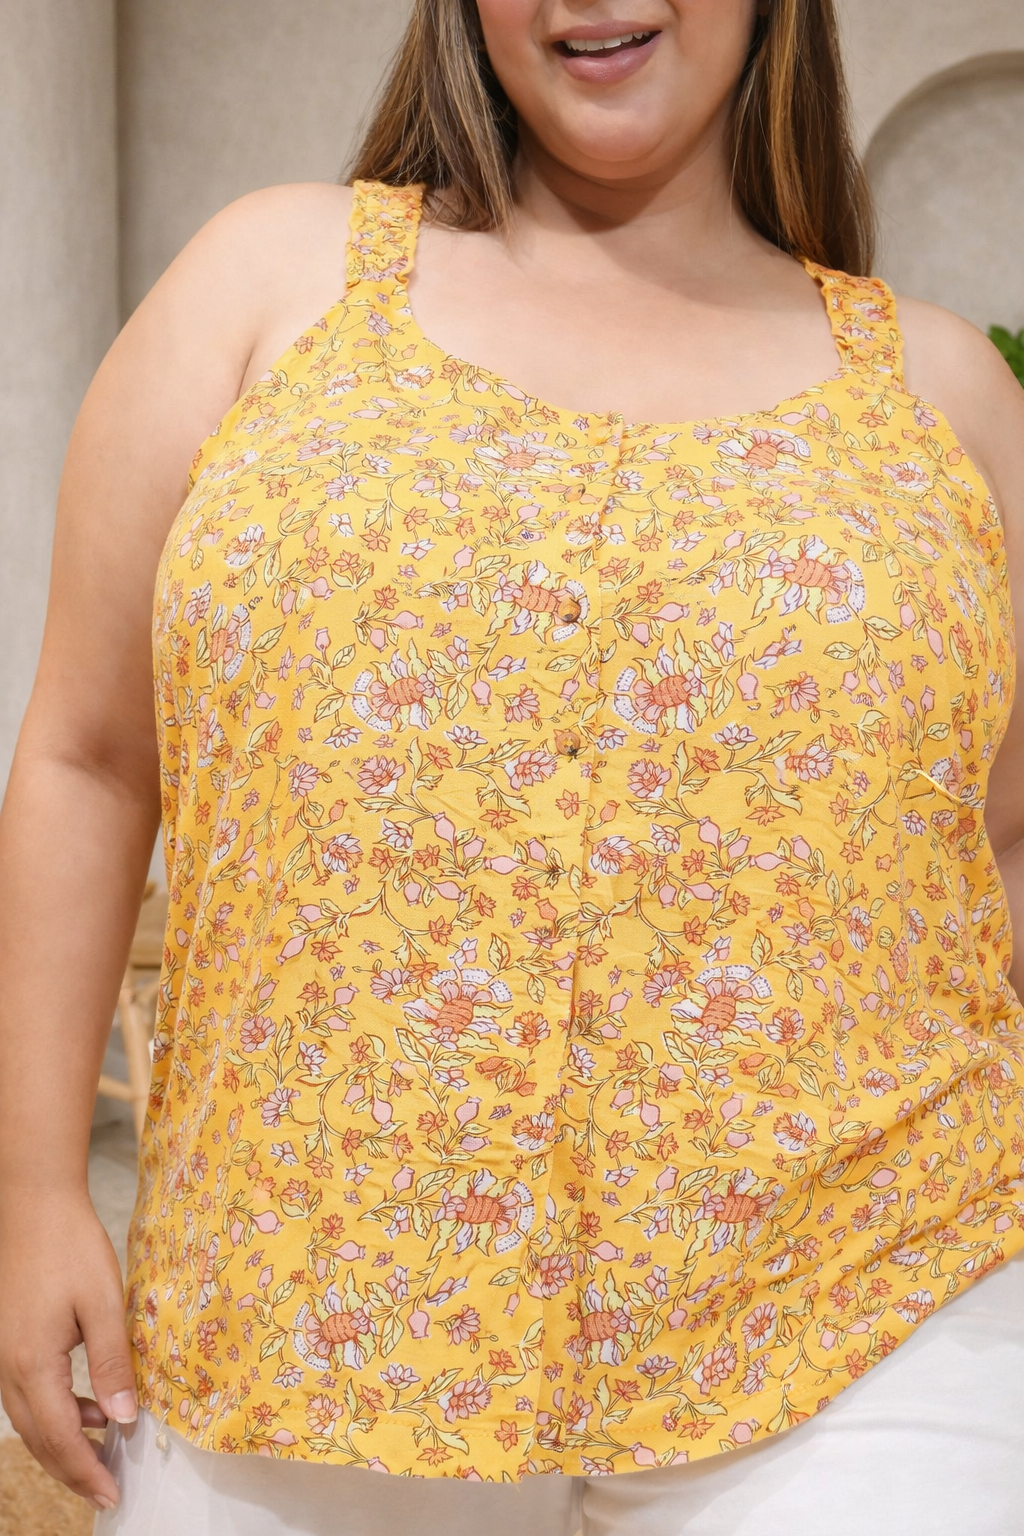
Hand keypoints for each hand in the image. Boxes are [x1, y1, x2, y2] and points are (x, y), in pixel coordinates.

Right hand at [0, 1195, 136, 1510]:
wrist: (33, 1204)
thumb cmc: (70, 1246)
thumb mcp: (104, 1303)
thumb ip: (112, 1365)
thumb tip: (124, 1420)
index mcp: (32, 1366)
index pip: (60, 1439)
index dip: (87, 1471)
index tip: (114, 1493)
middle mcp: (8, 1370)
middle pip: (38, 1440)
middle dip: (73, 1469)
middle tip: (108, 1487)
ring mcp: (2, 1357)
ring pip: (30, 1420)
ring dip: (63, 1441)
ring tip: (105, 1446)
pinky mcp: (8, 1342)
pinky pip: (27, 1395)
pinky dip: (55, 1412)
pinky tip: (86, 1403)